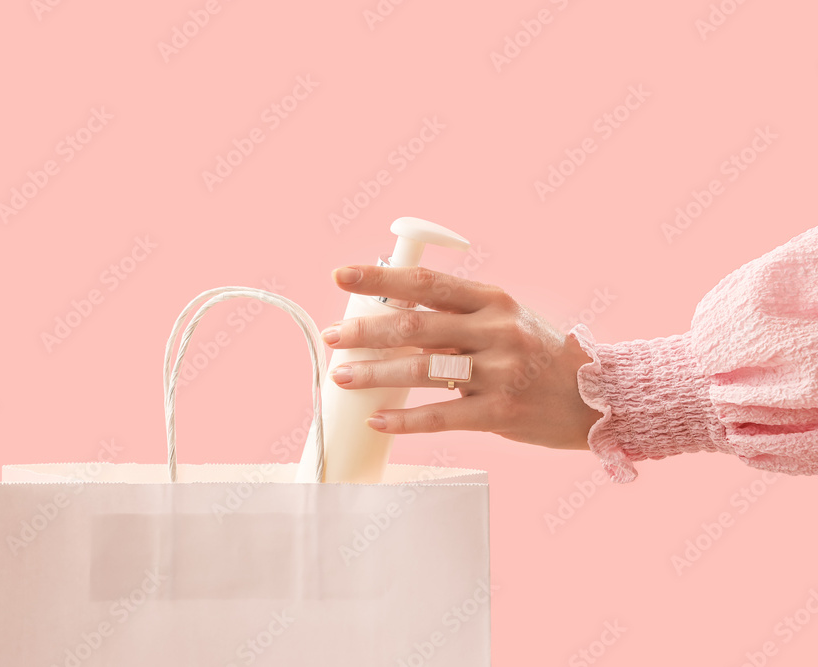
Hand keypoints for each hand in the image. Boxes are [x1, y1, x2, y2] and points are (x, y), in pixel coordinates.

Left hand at [319, 265, 602, 450]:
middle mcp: (496, 331)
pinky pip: (442, 417)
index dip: (379, 278)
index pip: (426, 282)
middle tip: (332, 336)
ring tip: (341, 375)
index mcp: (492, 300)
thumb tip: (390, 310)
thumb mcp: (505, 317)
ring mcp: (500, 373)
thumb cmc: (538, 353)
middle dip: (365, 331)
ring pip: (423, 371)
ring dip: (374, 373)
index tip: (340, 276)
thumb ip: (455, 313)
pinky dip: (405, 420)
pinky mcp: (500, 413)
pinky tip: (378, 419)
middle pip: (416, 326)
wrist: (596, 395)